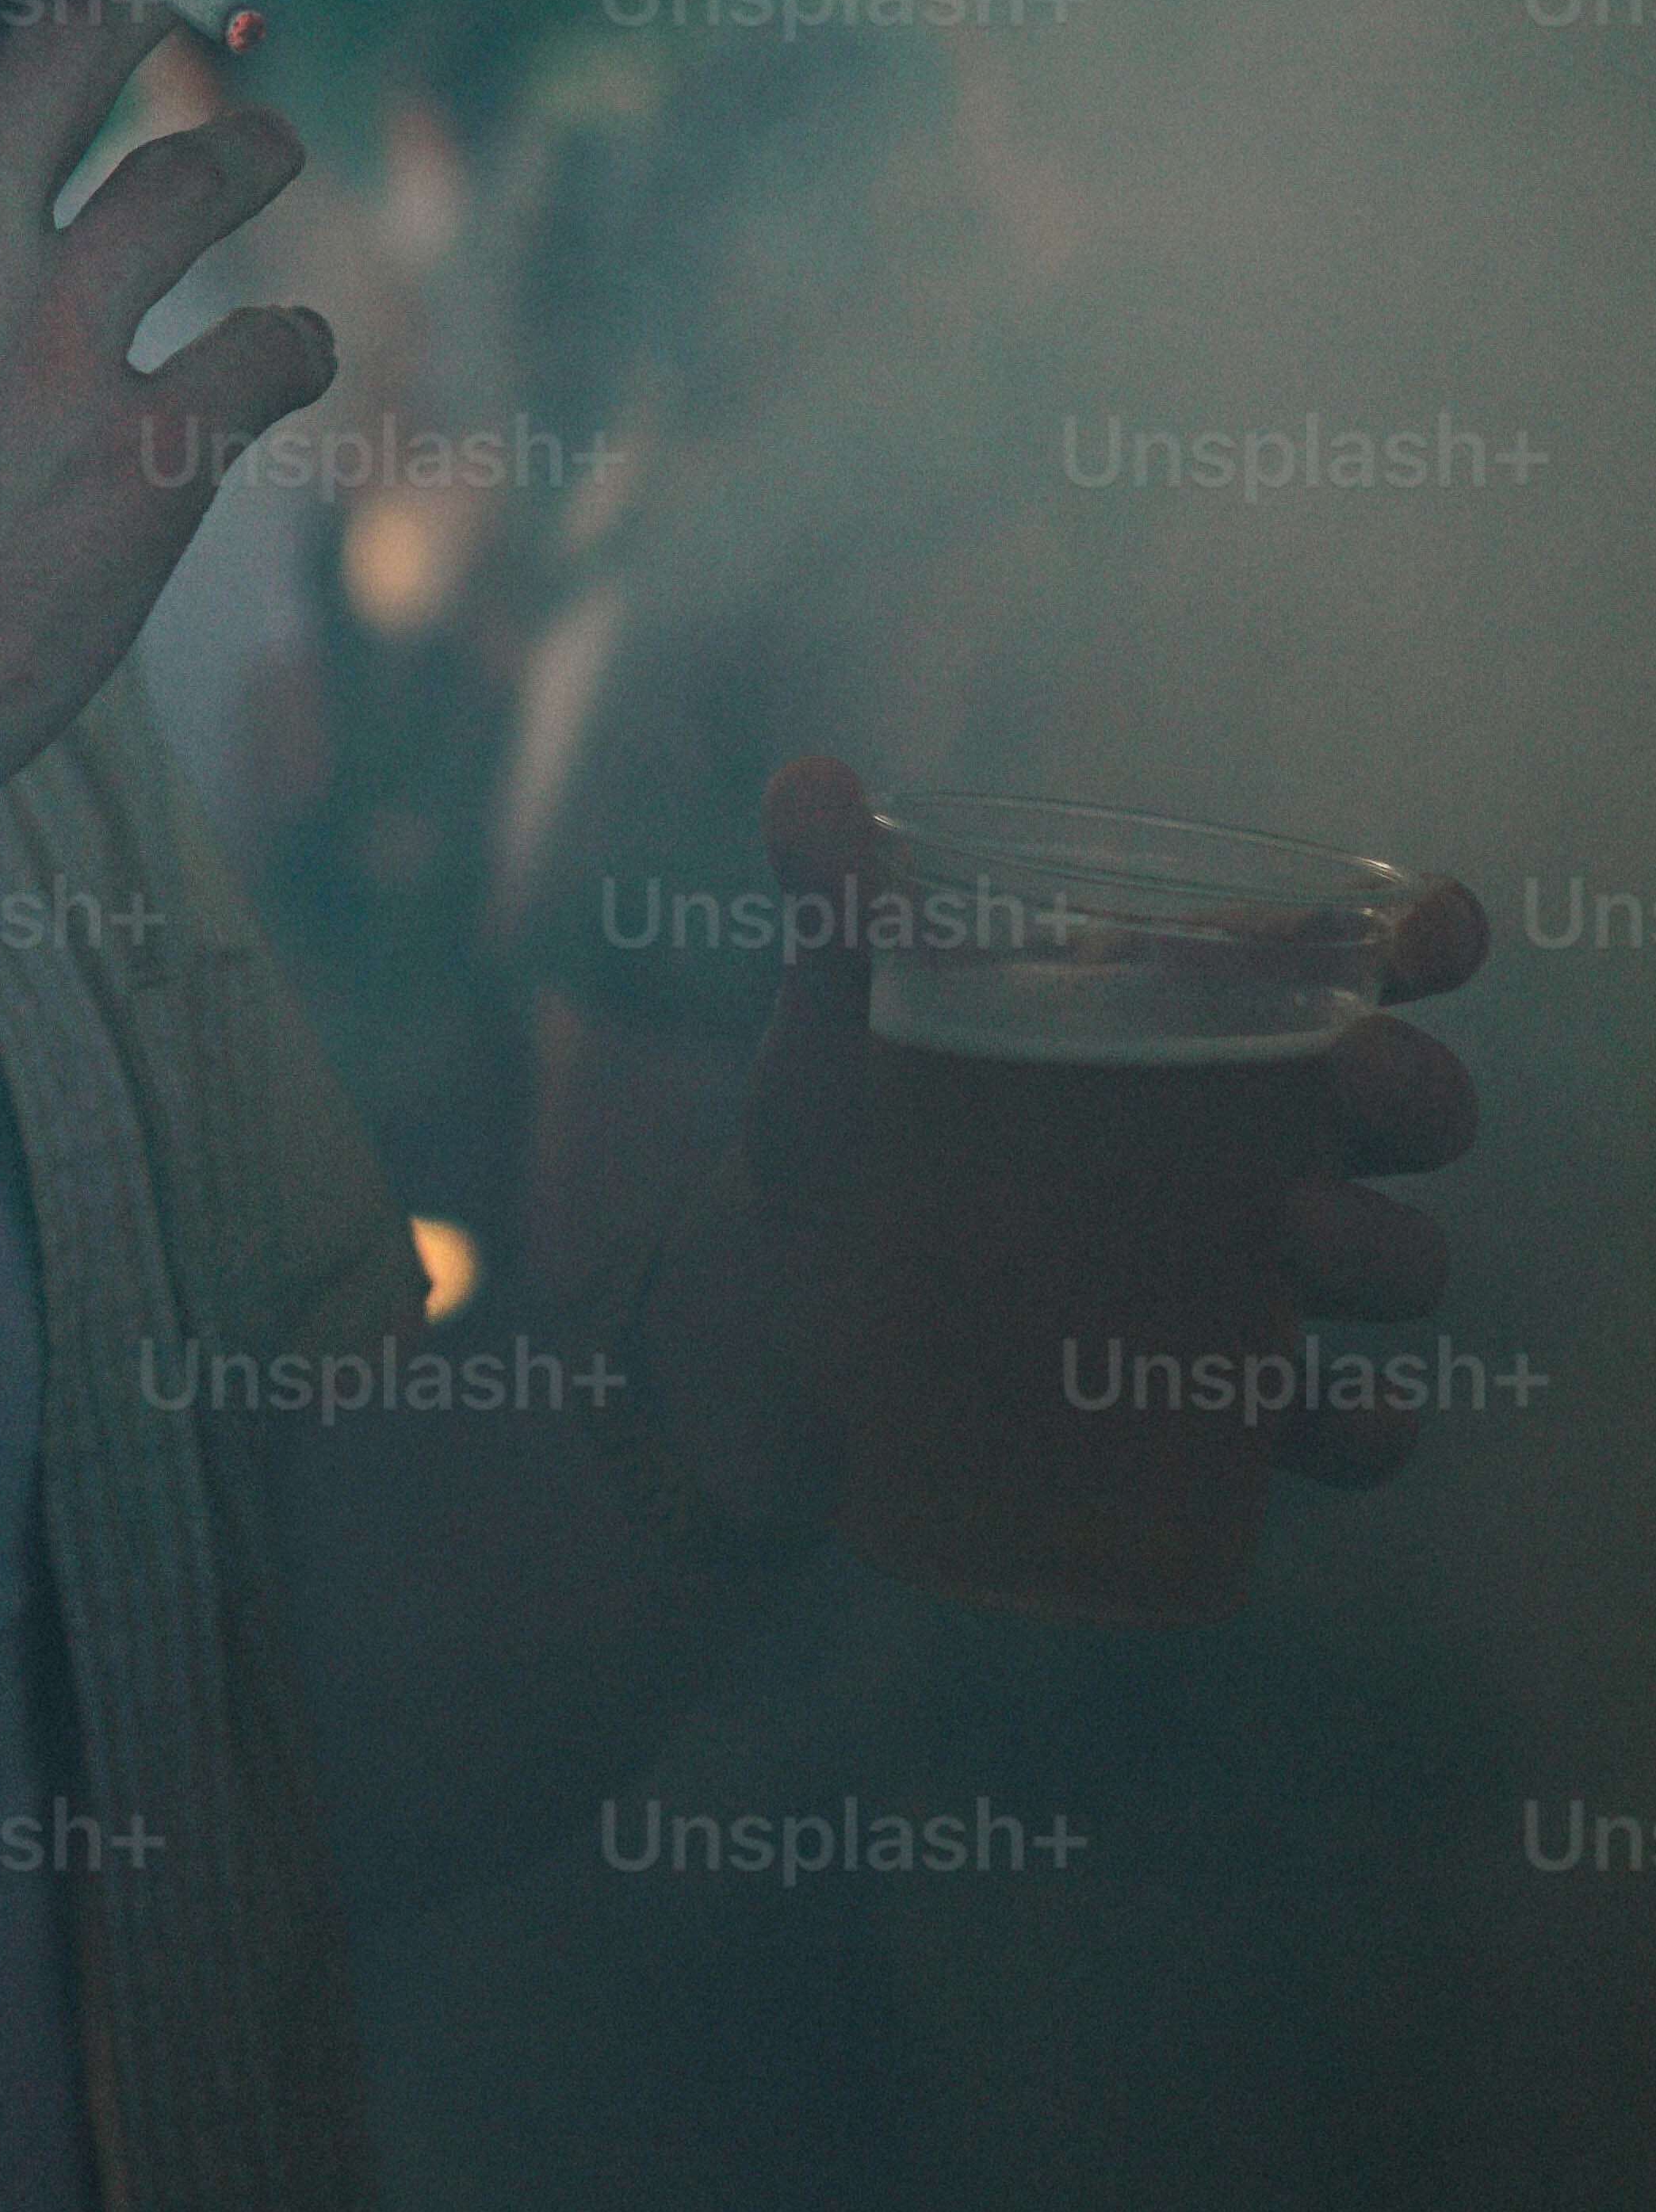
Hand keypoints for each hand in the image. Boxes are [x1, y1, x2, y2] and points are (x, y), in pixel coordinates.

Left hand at [635, 751, 1487, 1542]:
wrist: (777, 1311)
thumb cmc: (843, 1125)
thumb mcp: (840, 1013)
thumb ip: (837, 900)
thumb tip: (813, 783)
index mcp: (1186, 1021)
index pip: (1343, 964)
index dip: (1421, 937)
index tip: (1435, 930)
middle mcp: (1247, 1146)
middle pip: (1401, 1110)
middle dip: (1415, 1087)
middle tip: (1359, 1071)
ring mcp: (1243, 1280)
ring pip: (1390, 1261)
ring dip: (1384, 1246)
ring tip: (1299, 1230)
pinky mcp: (1211, 1403)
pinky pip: (1337, 1426)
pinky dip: (1365, 1428)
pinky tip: (1352, 1415)